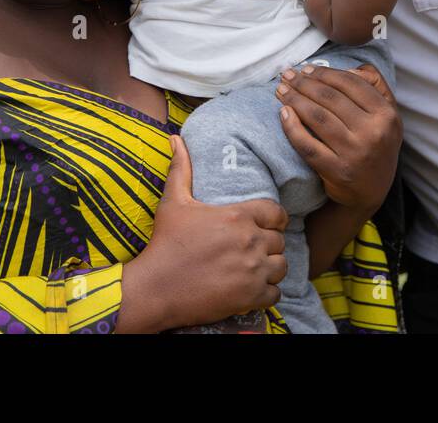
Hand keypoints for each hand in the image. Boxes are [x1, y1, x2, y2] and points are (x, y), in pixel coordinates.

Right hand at [123, 135, 288, 330]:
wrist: (155, 288)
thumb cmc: (165, 243)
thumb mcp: (173, 202)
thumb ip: (181, 169)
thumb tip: (175, 139)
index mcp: (237, 216)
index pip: (277, 213)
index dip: (273, 219)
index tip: (263, 225)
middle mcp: (250, 242)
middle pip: (280, 240)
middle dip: (269, 244)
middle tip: (253, 248)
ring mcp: (252, 271)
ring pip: (281, 266)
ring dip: (271, 268)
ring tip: (255, 268)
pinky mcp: (250, 297)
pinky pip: (275, 294)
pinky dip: (266, 293)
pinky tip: (250, 289)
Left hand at [276, 63, 401, 213]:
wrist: (371, 192)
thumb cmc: (375, 144)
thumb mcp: (388, 115)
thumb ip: (375, 85)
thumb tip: (348, 68)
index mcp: (387, 115)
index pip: (351, 84)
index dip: (325, 73)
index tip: (306, 69)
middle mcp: (373, 133)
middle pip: (330, 98)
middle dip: (304, 83)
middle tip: (288, 75)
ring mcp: (354, 153)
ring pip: (317, 117)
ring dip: (294, 99)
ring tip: (281, 90)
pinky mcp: (336, 171)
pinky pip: (307, 144)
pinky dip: (292, 127)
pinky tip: (283, 113)